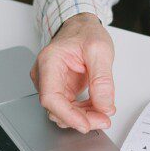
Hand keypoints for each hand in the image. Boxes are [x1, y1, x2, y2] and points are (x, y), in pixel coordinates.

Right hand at [30, 13, 115, 133]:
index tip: (85, 124)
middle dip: (81, 118)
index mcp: (49, 61)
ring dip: (83, 117)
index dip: (67, 115)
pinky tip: (97, 108)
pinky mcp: (61, 89)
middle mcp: (45, 74)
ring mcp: (51, 83)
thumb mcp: (100, 50)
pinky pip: (69, 107)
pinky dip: (84, 112)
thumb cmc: (85, 32)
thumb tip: (104, 105)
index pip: (50, 97)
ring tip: (103, 113)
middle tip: (103, 119)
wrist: (82, 26)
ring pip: (63, 111)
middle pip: (56, 107)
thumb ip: (102, 79)